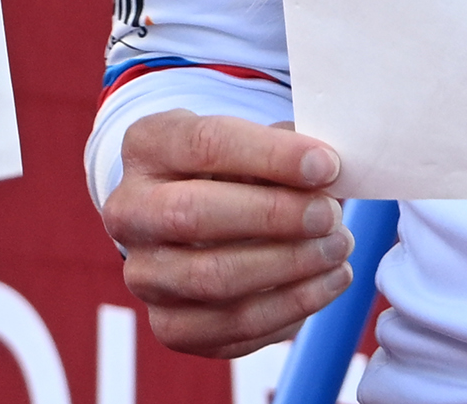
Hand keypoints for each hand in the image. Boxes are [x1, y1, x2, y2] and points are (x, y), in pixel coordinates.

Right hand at [103, 112, 355, 357]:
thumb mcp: (250, 140)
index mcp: (146, 146)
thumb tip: (327, 174)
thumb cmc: (234, 169)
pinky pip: (230, 328)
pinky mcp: (169, 326)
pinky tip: (327, 282)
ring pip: (212, 279)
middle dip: (273, 216)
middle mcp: (128, 211)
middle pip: (192, 215)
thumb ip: (284, 150)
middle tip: (330, 215)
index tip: (327, 166)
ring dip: (289, 266)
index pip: (203, 144)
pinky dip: (289, 308)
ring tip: (338, 249)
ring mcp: (143, 274)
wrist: (197, 217)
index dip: (270, 156)